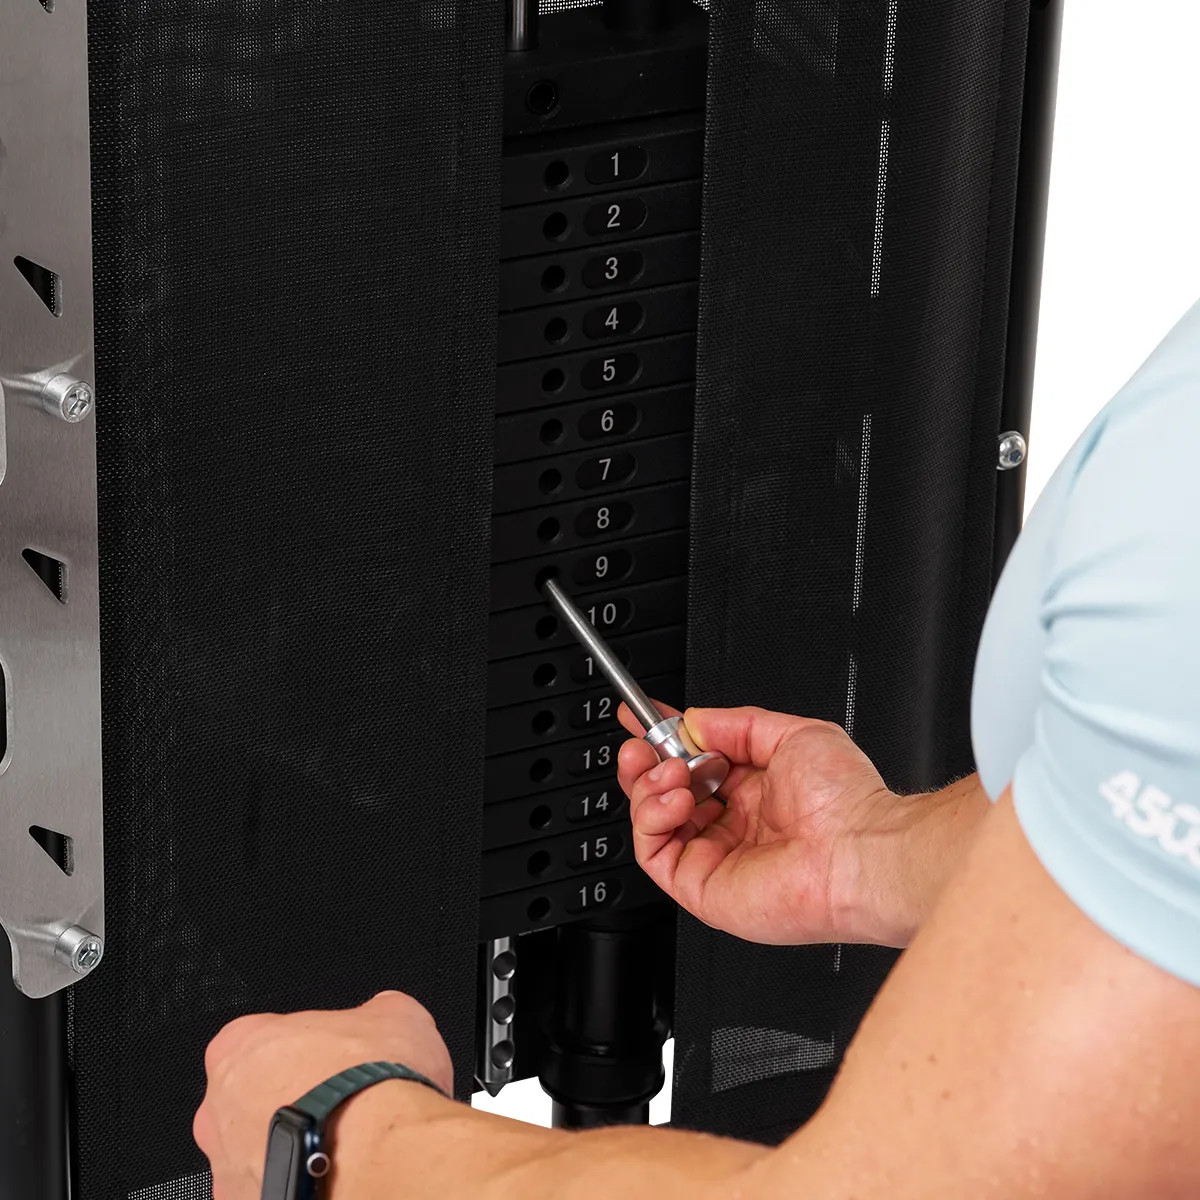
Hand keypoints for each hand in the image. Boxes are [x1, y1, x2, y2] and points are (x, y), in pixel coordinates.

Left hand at [194, 992, 452, 1199]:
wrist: (379, 1158)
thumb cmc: (372, 1086)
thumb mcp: (396, 1015)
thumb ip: (374, 1013)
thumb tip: (384, 1017)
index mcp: (242, 1043)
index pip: (265, 1038)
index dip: (305, 1048)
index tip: (332, 1057)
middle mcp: (218, 1105)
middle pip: (251, 1096)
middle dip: (291, 1099)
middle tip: (336, 1103)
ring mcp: (226, 1164)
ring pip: (256, 1150)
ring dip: (291, 1145)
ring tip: (341, 1146)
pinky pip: (270, 1189)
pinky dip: (297, 1183)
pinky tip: (333, 1176)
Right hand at [617, 704, 961, 946]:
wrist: (860, 850)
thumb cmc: (847, 802)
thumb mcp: (794, 733)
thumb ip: (738, 723)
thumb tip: (694, 721)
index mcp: (755, 793)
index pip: (692, 765)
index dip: (662, 741)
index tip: (640, 718)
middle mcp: (733, 826)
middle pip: (664, 794)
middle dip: (645, 763)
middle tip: (642, 745)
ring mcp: (716, 857)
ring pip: (652, 822)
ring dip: (648, 788)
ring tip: (671, 773)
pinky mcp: (702, 887)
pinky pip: (653, 854)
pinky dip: (651, 820)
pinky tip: (675, 799)